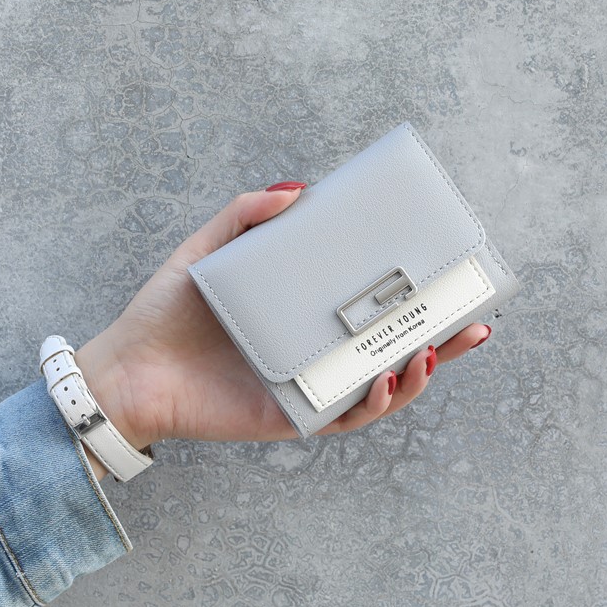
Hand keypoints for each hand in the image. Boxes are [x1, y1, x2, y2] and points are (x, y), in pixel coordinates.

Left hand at [74, 184, 492, 468]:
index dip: (416, 296)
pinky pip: (346, 416)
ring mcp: (311, 385)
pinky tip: (384, 376)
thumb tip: (298, 191)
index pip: (373, 305)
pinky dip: (374, 401)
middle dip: (442, 340)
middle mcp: (319, 351)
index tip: (450, 276)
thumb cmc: (168, 312)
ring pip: (383, 387)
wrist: (130, 368)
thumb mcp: (208, 250)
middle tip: (475, 321)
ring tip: (430, 350)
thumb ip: (246, 215)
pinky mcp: (295, 416)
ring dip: (418, 374)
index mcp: (309, 314)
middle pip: (393, 348)